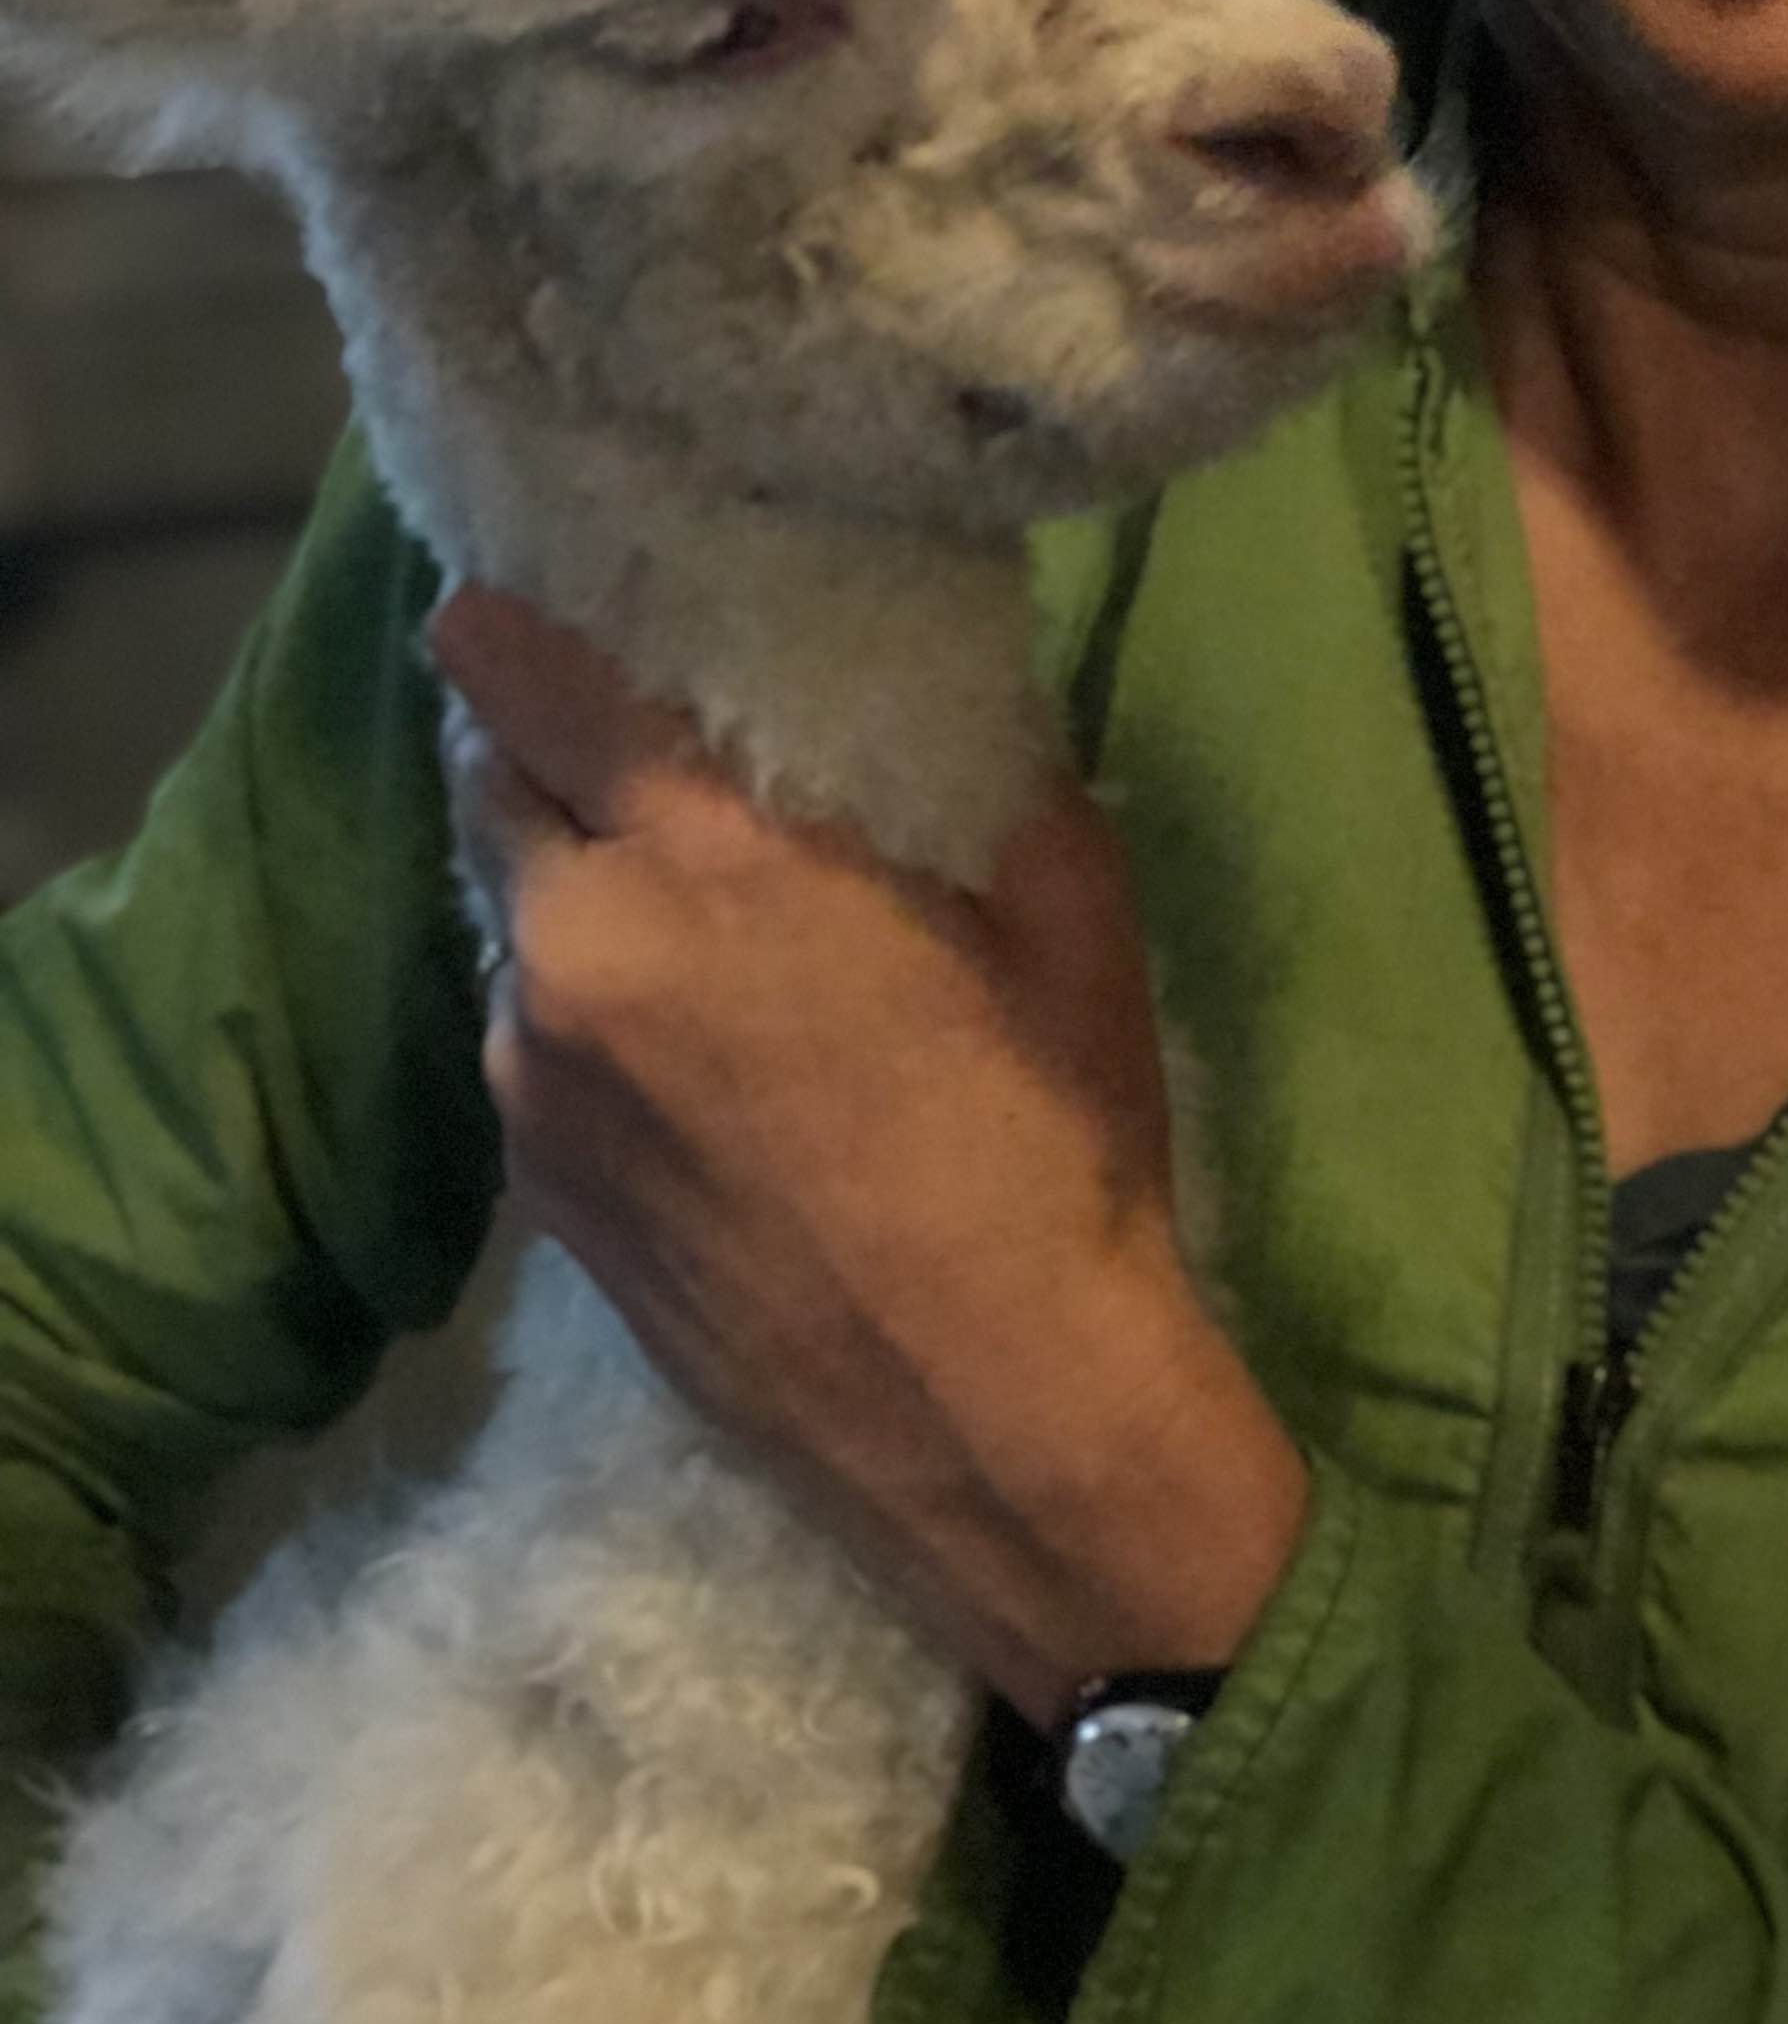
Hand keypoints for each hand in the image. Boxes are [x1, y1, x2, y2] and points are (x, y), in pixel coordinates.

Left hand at [429, 587, 1309, 1729]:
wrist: (998, 1422)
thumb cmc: (1050, 1150)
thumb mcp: (1064, 919)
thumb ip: (978, 780)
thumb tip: (940, 693)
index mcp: (704, 861)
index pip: (527, 678)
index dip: (512, 624)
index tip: (533, 601)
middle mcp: (576, 955)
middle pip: (487, 783)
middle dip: (538, 746)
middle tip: (631, 749)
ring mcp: (533, 1090)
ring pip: (507, 924)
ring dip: (567, 889)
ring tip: (680, 919)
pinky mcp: (535, 1198)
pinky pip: (529, 1046)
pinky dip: (582, 1012)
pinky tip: (689, 1060)